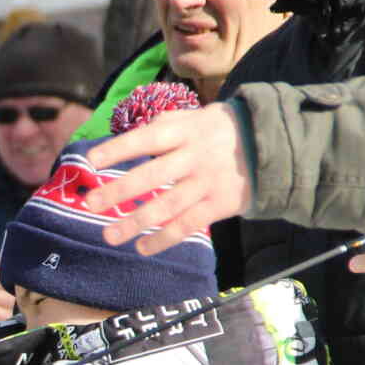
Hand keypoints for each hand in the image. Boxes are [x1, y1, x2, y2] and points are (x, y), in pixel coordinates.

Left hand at [82, 104, 252, 254]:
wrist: (275, 145)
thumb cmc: (221, 130)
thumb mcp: (196, 116)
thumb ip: (164, 124)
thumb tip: (127, 137)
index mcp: (186, 131)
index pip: (147, 138)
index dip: (119, 149)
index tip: (91, 160)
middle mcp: (195, 156)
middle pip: (152, 176)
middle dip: (118, 191)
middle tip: (89, 204)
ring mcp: (207, 182)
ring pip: (167, 206)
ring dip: (135, 223)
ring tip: (108, 236)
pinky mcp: (220, 204)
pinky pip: (188, 225)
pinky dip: (164, 239)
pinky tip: (142, 248)